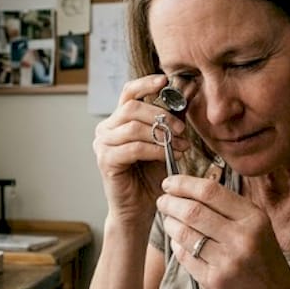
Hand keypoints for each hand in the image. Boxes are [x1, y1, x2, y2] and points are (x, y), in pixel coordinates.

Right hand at [93, 74, 188, 222]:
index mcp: (118, 121)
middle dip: (160, 115)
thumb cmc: (151, 176)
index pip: (128, 93)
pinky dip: (154, 150)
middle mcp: (105, 129)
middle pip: (131, 108)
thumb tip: (187, 89)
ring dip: (161, 134)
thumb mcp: (165, 142)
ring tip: (180, 145)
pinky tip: (168, 156)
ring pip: (132, 127)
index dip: (145, 84)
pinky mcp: (105, 161)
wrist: (140, 208)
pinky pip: (133, 148)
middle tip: (182, 129)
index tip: (164, 80)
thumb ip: (171, 118)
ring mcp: (102, 145)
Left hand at [156, 174, 289, 288]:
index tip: (169, 183)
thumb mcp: (256, 225)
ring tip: (168, 220)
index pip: (210, 191)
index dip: (184, 184)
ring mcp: (228, 262)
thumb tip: (187, 188)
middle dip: (170, 203)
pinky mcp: (214, 281)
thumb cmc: (261, 256)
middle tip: (162, 202)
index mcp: (254, 218)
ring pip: (184, 234)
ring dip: (170, 224)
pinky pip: (184, 256)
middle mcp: (242, 238)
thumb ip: (227, 207)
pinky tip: (178, 241)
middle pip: (193, 211)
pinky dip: (176, 245)